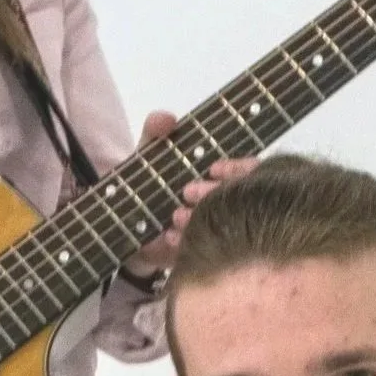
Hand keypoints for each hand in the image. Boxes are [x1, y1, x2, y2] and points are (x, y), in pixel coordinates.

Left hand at [128, 108, 258, 276]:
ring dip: (200, 220)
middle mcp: (229, 206)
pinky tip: (169, 237)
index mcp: (225, 179)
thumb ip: (154, 133)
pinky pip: (203, 254)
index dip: (237, 170)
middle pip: (239, 202)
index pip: (250, 173)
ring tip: (175, 216)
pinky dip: (184, 244)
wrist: (125, 225)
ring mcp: (220, 235)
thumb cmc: (146, 183)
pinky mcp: (203, 258)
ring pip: (224, 231)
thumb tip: (167, 118)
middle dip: (214, 195)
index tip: (214, 168)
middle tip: (188, 191)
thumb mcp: (148, 154)